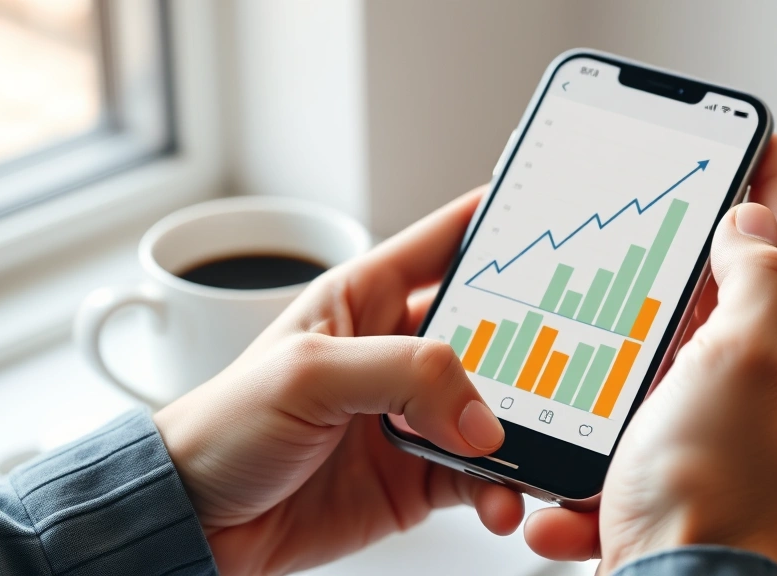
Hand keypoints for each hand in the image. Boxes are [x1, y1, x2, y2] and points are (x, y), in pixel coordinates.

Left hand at [153, 189, 524, 575]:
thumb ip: (403, 374)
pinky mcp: (420, 473)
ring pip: (496, 409)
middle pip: (494, 331)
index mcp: (369, 297)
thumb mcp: (308, 372)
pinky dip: (502, 489)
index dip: (503, 224)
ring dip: (524, 429)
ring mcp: (414, 415)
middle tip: (576, 358)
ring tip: (536, 446)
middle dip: (538, 344)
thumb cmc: (225, 426)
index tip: (558, 217)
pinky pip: (482, 475)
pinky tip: (502, 499)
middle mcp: (399, 351)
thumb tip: (481, 414)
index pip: (450, 240)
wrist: (201, 522)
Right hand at [524, 136, 776, 573]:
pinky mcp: (650, 458)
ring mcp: (698, 425)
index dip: (774, 187)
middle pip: (723, 295)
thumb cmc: (712, 500)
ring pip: (653, 354)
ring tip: (585, 338)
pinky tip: (578, 453)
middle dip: (687, 255)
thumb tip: (750, 224)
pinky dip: (587, 428)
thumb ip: (757, 283)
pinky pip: (608, 419)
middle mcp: (749, 390)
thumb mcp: (746, 365)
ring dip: (613, 347)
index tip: (753, 142)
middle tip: (655, 217)